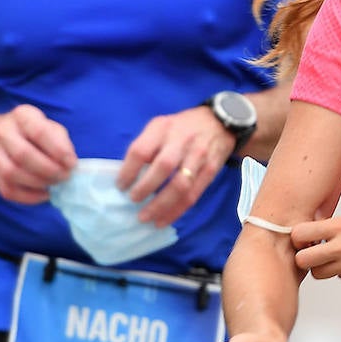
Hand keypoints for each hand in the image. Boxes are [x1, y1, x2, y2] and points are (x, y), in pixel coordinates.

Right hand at [0, 104, 77, 203]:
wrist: (2, 135)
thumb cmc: (34, 132)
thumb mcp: (51, 127)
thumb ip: (61, 142)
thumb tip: (68, 163)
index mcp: (22, 115)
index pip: (39, 132)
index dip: (58, 151)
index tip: (72, 164)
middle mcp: (2, 131)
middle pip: (22, 154)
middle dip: (48, 170)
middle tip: (64, 177)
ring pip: (11, 173)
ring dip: (38, 183)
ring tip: (55, 184)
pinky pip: (7, 189)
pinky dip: (28, 197)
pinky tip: (43, 194)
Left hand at [118, 105, 231, 226]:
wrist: (219, 122)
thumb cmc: (182, 127)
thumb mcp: (161, 126)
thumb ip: (146, 146)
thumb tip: (128, 176)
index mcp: (163, 128)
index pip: (141, 150)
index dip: (128, 171)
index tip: (121, 186)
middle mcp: (182, 141)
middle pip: (163, 167)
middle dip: (145, 188)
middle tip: (133, 200)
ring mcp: (199, 156)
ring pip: (180, 185)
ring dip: (161, 205)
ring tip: (146, 217)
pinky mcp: (210, 170)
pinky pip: (193, 194)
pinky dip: (177, 210)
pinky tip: (163, 220)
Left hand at [292, 212, 340, 282]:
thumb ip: (339, 225)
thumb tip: (323, 231)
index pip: (300, 234)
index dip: (298, 237)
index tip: (302, 236)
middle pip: (303, 261)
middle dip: (304, 256)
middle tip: (311, 251)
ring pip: (319, 274)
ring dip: (321, 267)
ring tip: (332, 257)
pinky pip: (340, 278)